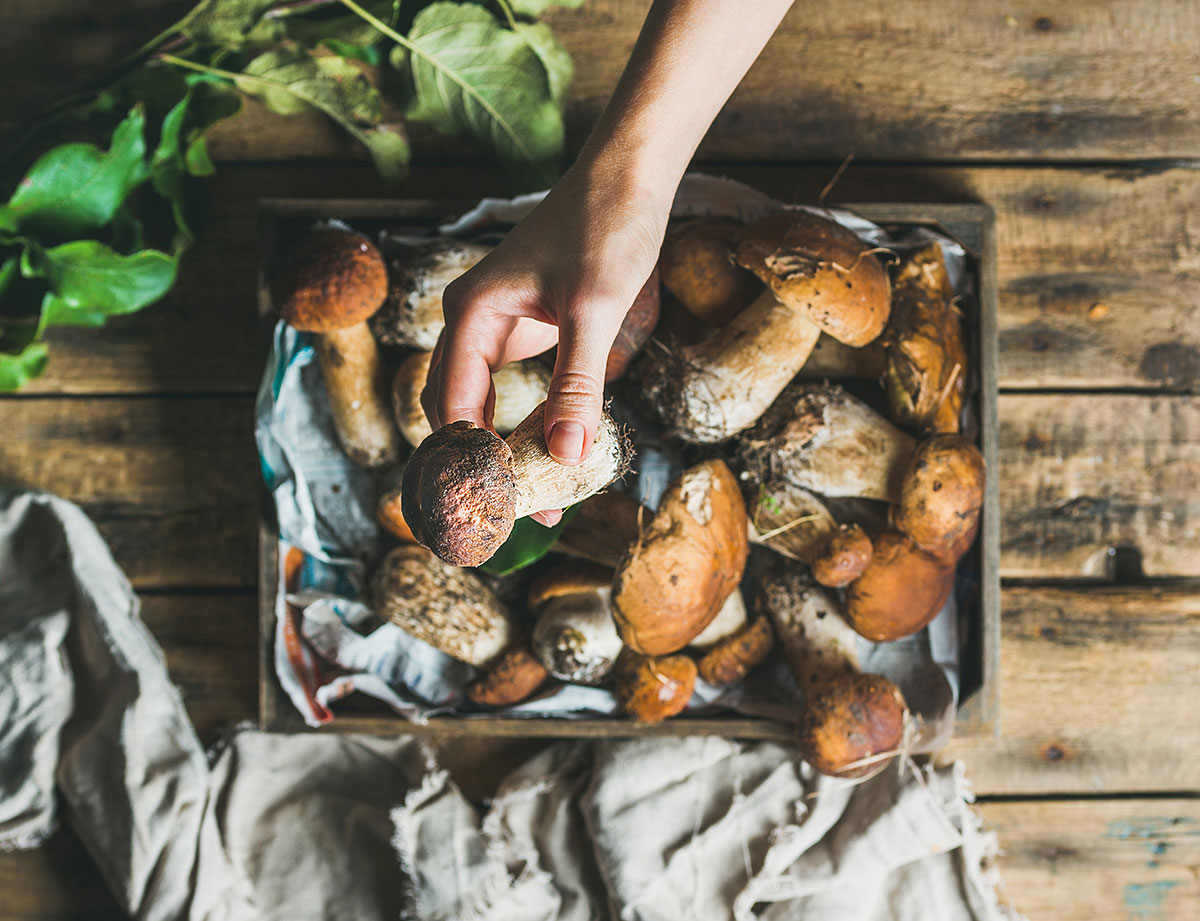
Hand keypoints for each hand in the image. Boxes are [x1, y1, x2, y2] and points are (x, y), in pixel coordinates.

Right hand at [422, 160, 670, 525]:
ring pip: (479, 404)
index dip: (468, 461)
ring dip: (499, 450)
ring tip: (533, 499)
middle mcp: (472, 322)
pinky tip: (549, 453)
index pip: (452, 407)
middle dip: (477, 464)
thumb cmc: (606, 228)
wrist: (629, 176)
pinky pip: (510, 388)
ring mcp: (496, 326)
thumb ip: (577, 385)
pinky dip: (522, 424)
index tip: (494, 507)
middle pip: (454, 411)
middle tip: (510, 515)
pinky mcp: (525, 328)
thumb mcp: (594, 310)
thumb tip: (566, 456)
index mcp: (471, 315)